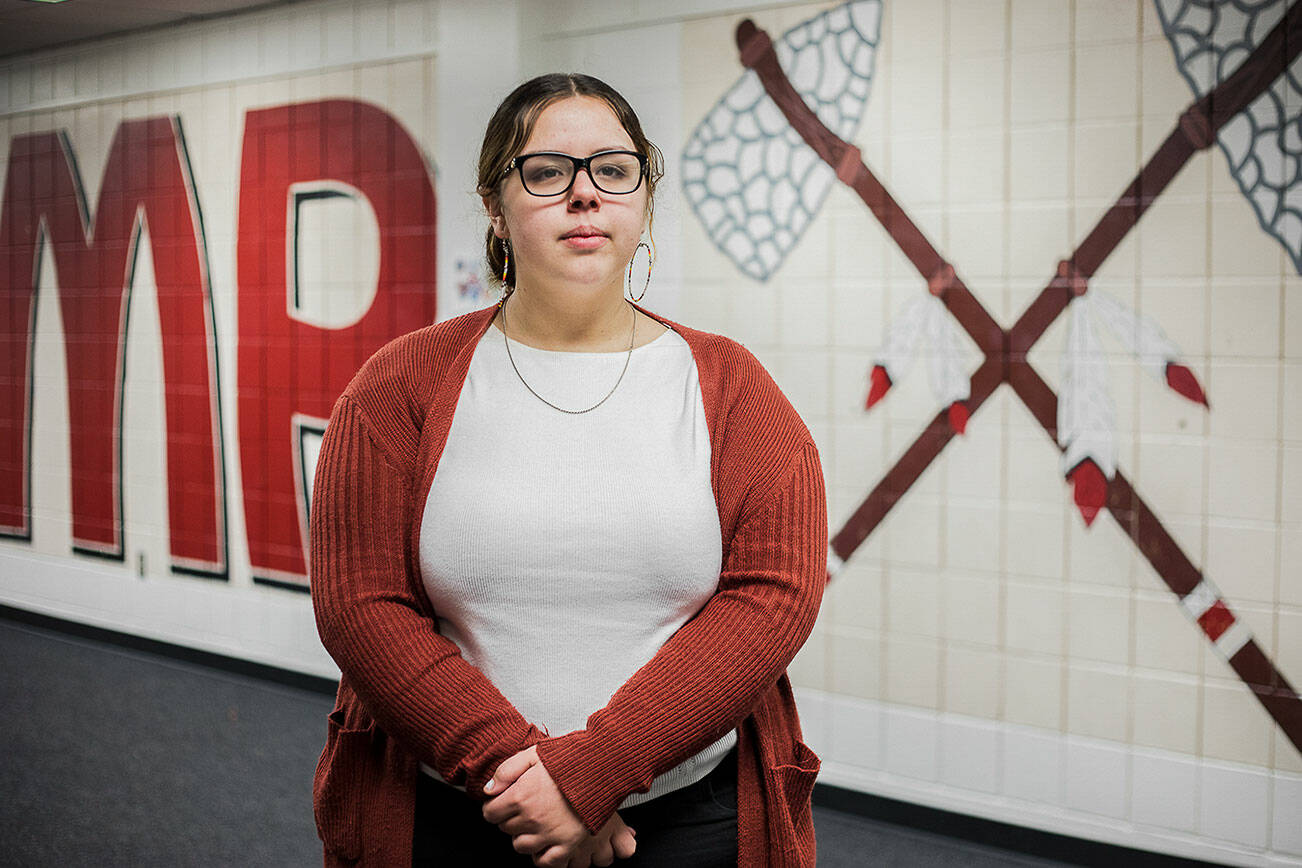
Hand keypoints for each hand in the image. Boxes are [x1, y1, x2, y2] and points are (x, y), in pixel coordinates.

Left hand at [482, 746, 636, 865]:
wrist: (602, 768)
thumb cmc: (571, 760)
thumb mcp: (533, 754)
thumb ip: (506, 770)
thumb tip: (489, 790)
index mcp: (521, 795)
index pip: (490, 813)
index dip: (495, 807)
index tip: (501, 803)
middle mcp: (532, 818)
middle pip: (506, 829)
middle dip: (511, 818)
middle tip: (524, 807)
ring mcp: (549, 834)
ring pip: (521, 846)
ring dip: (525, 835)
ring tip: (536, 822)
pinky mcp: (567, 845)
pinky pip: (544, 862)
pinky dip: (541, 855)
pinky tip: (545, 842)